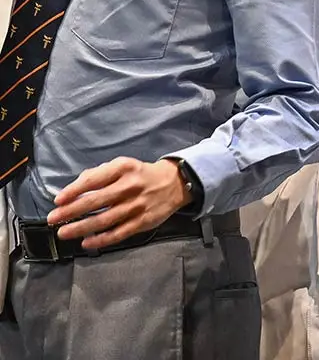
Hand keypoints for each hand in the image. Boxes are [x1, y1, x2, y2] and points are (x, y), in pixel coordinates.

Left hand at [47, 157, 189, 248]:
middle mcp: (130, 186)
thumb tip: (75, 188)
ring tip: (63, 233)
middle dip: (71, 212)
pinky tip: (86, 242)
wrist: (175, 183)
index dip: (74, 190)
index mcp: (124, 168)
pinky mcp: (142, 221)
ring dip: (81, 228)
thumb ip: (100, 174)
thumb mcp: (123, 165)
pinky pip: (118, 233)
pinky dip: (100, 240)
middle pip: (96, 201)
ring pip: (104, 220)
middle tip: (53, 219)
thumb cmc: (141, 174)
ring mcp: (137, 205)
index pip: (94, 179)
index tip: (58, 200)